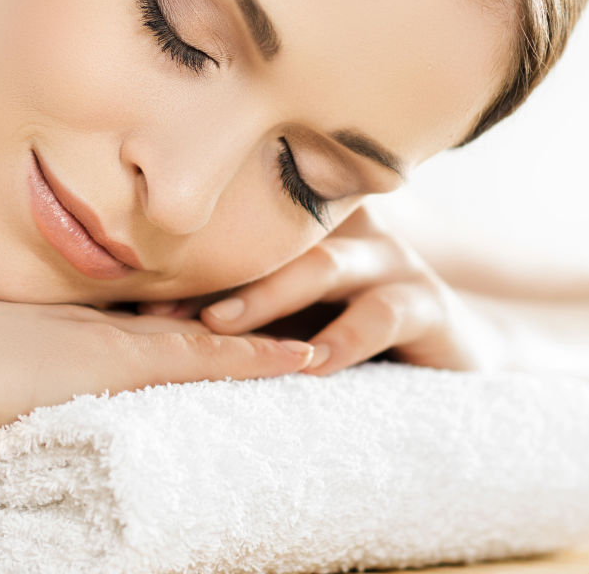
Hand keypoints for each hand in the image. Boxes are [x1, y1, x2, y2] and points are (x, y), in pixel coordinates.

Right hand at [0, 292, 314, 453]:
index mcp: (55, 327)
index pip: (135, 327)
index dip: (179, 325)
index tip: (215, 326)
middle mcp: (91, 324)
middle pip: (182, 323)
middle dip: (236, 321)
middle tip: (291, 314)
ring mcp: (108, 338)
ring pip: (206, 335)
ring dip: (262, 337)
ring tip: (321, 333)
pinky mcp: (120, 362)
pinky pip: (209, 357)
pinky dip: (258, 358)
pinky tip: (304, 358)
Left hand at [139, 205, 509, 376]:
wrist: (454, 355)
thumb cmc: (351, 330)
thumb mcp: (290, 316)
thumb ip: (235, 307)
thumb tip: (142, 317)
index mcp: (310, 226)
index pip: (246, 228)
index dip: (191, 259)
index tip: (134, 292)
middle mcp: (349, 231)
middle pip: (276, 239)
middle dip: (217, 272)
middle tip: (162, 304)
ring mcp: (390, 263)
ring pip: (324, 266)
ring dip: (270, 296)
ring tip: (223, 326)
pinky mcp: (427, 305)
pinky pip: (382, 315)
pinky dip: (344, 339)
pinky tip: (312, 363)